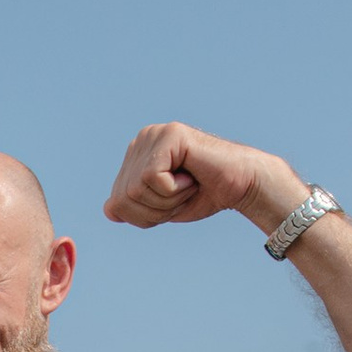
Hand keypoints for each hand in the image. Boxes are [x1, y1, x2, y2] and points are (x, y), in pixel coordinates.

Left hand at [103, 123, 304, 235]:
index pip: (116, 202)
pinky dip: (174, 189)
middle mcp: (142, 141)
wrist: (242, 186)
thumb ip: (134, 208)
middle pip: (123, 198)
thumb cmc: (205, 195)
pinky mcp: (170, 135)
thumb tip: (109, 208)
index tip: (172, 202)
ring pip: (135, 189)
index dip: (145, 216)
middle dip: (155, 210)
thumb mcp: (161, 209)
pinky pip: (152, 177)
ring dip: (167, 199)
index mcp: (136, 157)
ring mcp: (155, 134)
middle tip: (182, 194)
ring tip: (188, 184)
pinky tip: (192, 176)